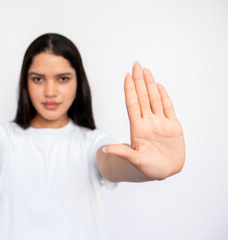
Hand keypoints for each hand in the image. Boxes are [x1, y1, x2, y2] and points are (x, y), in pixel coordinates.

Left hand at [104, 62, 184, 179]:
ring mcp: (160, 123)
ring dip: (150, 85)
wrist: (164, 172)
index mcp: (138, 128)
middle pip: (143, 97)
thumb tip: (105, 149)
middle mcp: (148, 122)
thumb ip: (122, 152)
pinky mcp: (172, 126)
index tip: (127, 76)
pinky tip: (158, 86)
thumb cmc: (147, 168)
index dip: (130, 90)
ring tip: (145, 70)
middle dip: (139, 81)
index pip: (132, 105)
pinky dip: (164, 96)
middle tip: (136, 64)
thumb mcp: (135, 160)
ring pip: (154, 99)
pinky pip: (168, 108)